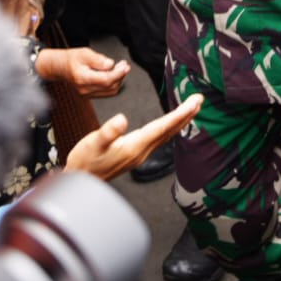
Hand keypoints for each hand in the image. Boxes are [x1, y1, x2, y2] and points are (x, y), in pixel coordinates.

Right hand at [34, 46, 128, 96]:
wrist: (60, 67)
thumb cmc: (70, 59)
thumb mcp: (84, 53)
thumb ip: (98, 59)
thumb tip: (110, 65)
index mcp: (83, 78)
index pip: (106, 80)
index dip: (118, 74)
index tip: (124, 66)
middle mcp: (85, 89)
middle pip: (110, 87)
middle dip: (120, 76)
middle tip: (124, 65)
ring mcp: (87, 94)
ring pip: (110, 91)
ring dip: (118, 80)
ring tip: (120, 69)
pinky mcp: (90, 95)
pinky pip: (106, 92)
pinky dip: (113, 84)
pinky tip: (114, 75)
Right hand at [65, 95, 203, 180]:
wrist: (81, 180)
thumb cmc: (85, 161)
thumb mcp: (93, 143)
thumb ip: (108, 132)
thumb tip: (122, 119)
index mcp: (134, 146)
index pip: (162, 127)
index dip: (179, 114)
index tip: (193, 103)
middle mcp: (141, 151)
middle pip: (169, 131)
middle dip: (186, 115)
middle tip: (199, 100)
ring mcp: (140, 154)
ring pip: (165, 135)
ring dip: (179, 121)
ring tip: (191, 108)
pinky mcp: (136, 154)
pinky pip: (158, 138)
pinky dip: (168, 127)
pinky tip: (170, 124)